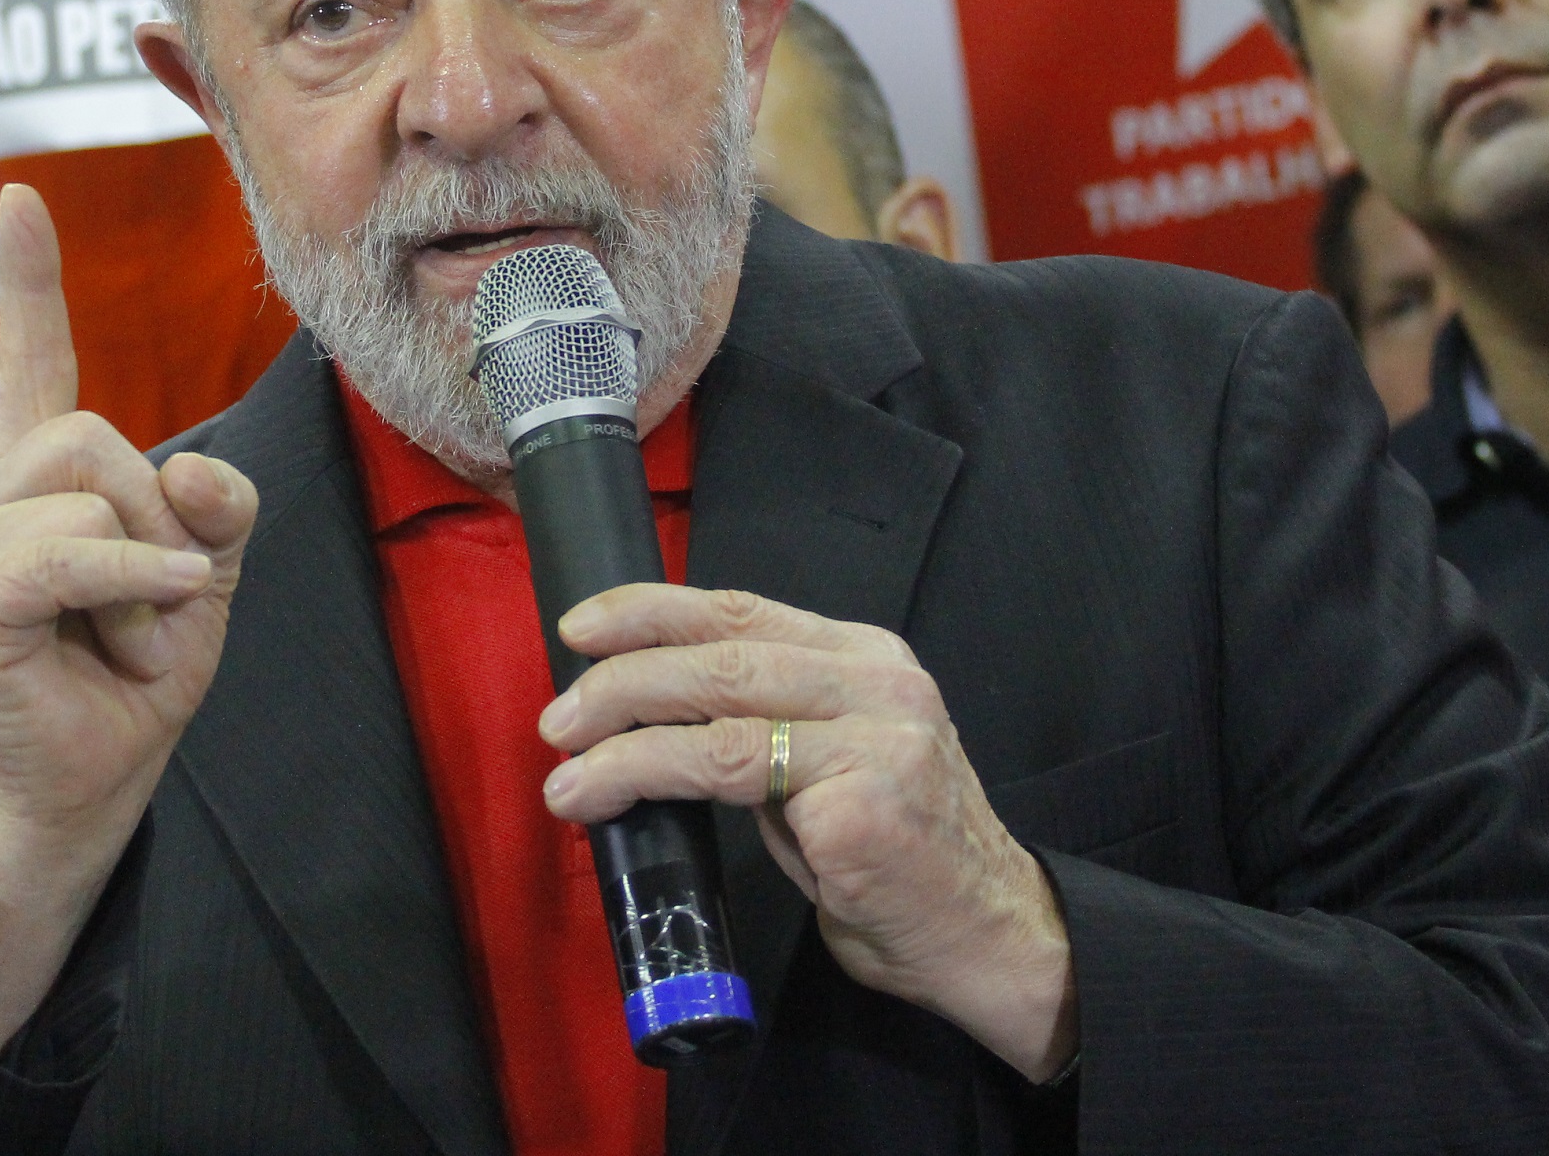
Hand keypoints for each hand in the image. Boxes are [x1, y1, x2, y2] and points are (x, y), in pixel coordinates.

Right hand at [0, 185, 256, 1049]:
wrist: (91, 792)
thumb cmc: (131, 682)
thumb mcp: (200, 576)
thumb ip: (212, 507)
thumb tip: (193, 470)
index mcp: (36, 486)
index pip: (32, 363)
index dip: (28, 282)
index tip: (22, 200)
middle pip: (96, 430)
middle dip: (159, 516)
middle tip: (150, 606)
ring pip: (90, 482)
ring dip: (144, 572)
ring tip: (123, 641)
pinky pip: (71, 549)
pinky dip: (131, 581)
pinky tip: (148, 623)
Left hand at [537, 587, 1077, 1080]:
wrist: (989, 937)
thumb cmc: (901, 861)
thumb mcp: (835, 767)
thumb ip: (769, 729)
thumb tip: (655, 716)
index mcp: (868, 661)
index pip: (743, 612)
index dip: (653, 610)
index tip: (583, 625)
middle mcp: (877, 684)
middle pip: (722, 653)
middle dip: (623, 678)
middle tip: (558, 715)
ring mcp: (874, 739)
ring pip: (718, 711)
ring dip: (622, 740)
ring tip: (566, 771)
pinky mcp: (859, 802)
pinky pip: (729, 776)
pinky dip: (652, 781)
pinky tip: (611, 804)